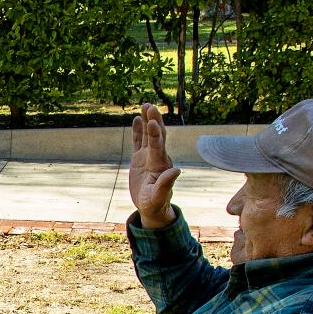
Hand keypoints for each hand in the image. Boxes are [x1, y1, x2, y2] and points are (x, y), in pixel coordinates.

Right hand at [128, 102, 180, 228]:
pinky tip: (136, 119)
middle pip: (156, 135)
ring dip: (146, 121)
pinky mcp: (140, 160)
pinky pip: (138, 142)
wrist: (152, 208)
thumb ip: (166, 184)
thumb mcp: (158, 197)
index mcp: (159, 165)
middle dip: (153, 120)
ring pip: (147, 135)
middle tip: (150, 105)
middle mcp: (156, 157)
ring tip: (145, 105)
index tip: (152, 121)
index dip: (154, 134)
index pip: (157, 146)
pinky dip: (137, 131)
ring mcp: (148, 157)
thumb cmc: (155, 204)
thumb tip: (176, 170)